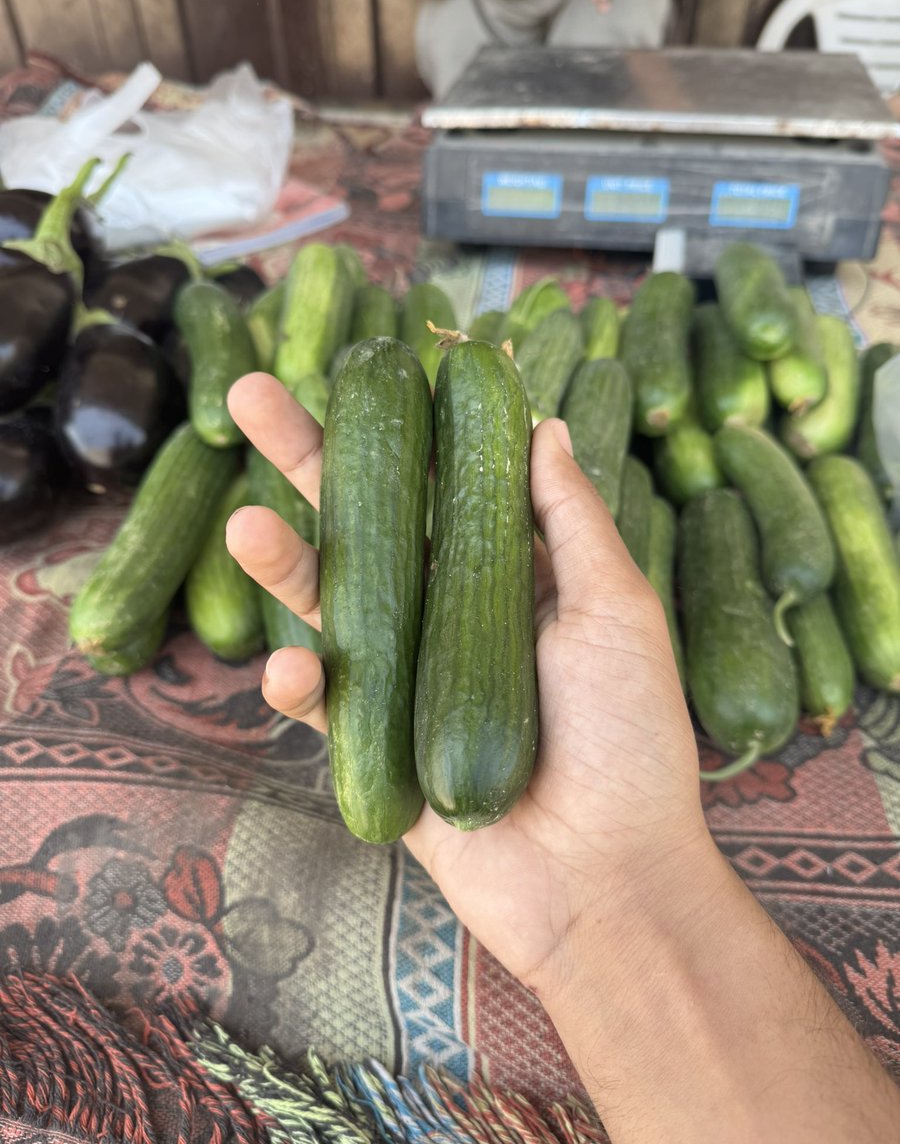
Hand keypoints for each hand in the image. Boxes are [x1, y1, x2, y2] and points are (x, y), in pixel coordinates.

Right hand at [226, 371, 710, 1001]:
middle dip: (310, 461)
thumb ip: (571, 518)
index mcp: (505, 573)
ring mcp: (404, 674)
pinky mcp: (374, 742)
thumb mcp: (618, 609)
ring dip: (284, 563)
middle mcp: (447, 612)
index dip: (403, 428)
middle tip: (250, 398)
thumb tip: (542, 420)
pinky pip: (321, 701)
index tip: (369, 368)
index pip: (440, 482)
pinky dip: (297, 683)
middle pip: (368, 521)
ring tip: (247, 526)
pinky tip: (285, 666)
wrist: (605, 876)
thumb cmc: (628, 737)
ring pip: (330, 600)